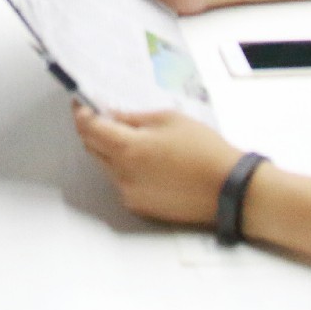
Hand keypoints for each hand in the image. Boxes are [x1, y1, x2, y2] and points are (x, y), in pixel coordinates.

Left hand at [73, 105, 247, 226]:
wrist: (228, 189)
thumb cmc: (202, 148)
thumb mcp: (168, 119)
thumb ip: (133, 118)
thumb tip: (111, 116)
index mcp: (127, 148)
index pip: (88, 128)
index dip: (82, 112)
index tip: (82, 102)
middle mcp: (121, 174)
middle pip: (92, 148)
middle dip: (93, 130)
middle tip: (105, 116)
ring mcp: (129, 193)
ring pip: (106, 166)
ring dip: (110, 151)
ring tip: (135, 139)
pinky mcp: (140, 207)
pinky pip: (122, 183)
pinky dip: (125, 169)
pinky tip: (148, 162)